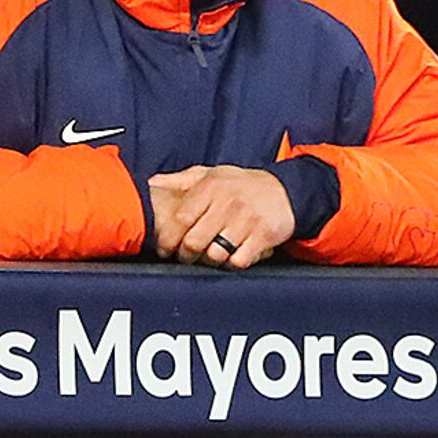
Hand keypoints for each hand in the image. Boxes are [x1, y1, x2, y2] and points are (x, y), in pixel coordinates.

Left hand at [150, 165, 296, 268]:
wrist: (285, 191)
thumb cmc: (241, 185)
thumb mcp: (211, 174)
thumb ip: (181, 180)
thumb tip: (151, 183)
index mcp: (211, 187)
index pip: (181, 218)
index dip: (169, 237)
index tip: (166, 248)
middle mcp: (227, 203)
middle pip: (194, 241)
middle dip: (186, 254)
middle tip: (186, 256)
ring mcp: (246, 221)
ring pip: (215, 254)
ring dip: (209, 260)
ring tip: (210, 254)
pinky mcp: (262, 236)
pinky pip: (238, 261)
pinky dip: (232, 262)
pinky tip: (232, 254)